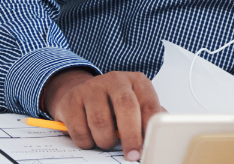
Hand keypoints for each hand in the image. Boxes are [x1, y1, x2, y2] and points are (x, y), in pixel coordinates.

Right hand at [41, 69, 164, 161]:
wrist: (82, 93)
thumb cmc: (114, 104)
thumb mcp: (136, 105)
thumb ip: (149, 118)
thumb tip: (161, 137)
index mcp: (137, 82)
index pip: (149, 105)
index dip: (150, 128)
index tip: (149, 147)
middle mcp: (115, 80)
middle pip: (126, 107)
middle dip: (131, 136)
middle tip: (131, 154)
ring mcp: (92, 87)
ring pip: (101, 121)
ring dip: (105, 140)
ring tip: (107, 143)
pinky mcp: (71, 99)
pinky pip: (79, 129)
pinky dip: (87, 141)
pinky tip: (91, 139)